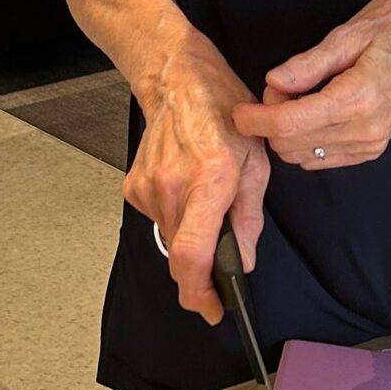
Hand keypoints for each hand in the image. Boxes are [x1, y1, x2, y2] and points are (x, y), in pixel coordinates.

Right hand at [124, 35, 271, 321]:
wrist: (177, 80)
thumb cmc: (223, 113)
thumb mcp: (257, 162)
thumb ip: (249, 218)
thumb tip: (243, 262)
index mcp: (210, 180)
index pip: (192, 255)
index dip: (199, 292)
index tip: (211, 309)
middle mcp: (173, 187)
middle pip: (182, 255)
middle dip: (203, 264)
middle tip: (222, 246)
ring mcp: (148, 187)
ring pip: (171, 238)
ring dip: (191, 234)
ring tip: (206, 198)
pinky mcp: (134, 186)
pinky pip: (159, 219)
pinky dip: (176, 215)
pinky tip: (186, 186)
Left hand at [232, 0, 390, 170]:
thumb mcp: (350, 33)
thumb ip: (309, 63)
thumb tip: (273, 82)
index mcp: (358, 97)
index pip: (290, 123)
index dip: (255, 120)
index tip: (238, 110)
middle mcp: (366, 128)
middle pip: (291, 144)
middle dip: (271, 121)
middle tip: (279, 88)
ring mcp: (370, 143)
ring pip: (302, 157)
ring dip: (287, 133)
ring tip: (298, 98)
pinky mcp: (371, 149)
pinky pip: (320, 160)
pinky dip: (305, 141)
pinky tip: (312, 113)